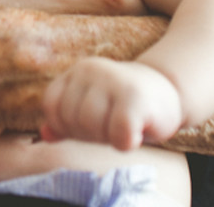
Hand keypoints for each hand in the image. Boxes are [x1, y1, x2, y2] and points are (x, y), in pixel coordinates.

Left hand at [40, 58, 182, 150]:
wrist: (169, 92)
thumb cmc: (124, 105)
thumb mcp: (92, 109)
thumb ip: (65, 122)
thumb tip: (44, 135)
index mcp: (77, 72)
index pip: (52, 106)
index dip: (65, 126)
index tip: (88, 126)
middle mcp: (91, 70)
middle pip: (71, 119)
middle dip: (89, 134)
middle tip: (112, 126)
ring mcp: (113, 80)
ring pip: (91, 127)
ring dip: (108, 139)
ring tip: (123, 128)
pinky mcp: (136, 97)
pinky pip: (118, 135)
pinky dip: (126, 143)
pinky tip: (136, 134)